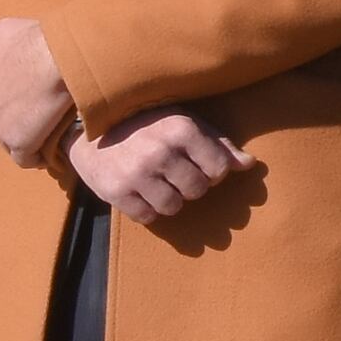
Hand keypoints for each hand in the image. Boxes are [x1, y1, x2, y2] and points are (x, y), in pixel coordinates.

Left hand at [0, 16, 75, 161]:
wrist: (61, 58)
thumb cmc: (31, 42)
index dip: (7, 103)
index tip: (25, 97)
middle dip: (14, 122)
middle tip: (39, 110)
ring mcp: (1, 133)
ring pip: (12, 143)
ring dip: (27, 137)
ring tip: (47, 127)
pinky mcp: (22, 145)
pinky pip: (27, 159)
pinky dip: (36, 156)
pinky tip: (49, 148)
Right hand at [71, 107, 238, 222]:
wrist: (91, 133)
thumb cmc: (147, 125)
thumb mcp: (183, 122)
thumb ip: (218, 144)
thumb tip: (249, 164)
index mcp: (182, 129)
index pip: (221, 168)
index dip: (213, 171)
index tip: (198, 164)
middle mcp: (160, 151)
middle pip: (199, 190)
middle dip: (190, 185)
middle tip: (174, 173)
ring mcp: (137, 173)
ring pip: (174, 207)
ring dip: (169, 199)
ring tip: (156, 182)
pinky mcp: (117, 192)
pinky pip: (148, 217)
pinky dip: (147, 209)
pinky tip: (139, 191)